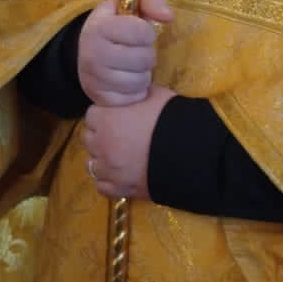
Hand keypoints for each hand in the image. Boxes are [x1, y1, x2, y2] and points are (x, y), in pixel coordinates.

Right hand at [76, 0, 173, 106]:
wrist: (85, 53)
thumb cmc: (113, 27)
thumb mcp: (127, 6)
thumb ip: (150, 1)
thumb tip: (168, 16)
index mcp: (99, 27)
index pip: (141, 32)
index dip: (146, 32)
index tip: (138, 32)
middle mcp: (92, 53)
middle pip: (144, 59)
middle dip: (146, 54)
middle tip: (135, 51)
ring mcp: (95, 79)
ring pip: (141, 80)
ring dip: (143, 73)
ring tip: (131, 66)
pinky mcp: (101, 99)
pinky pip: (135, 98)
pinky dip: (137, 91)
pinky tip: (127, 81)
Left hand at [81, 84, 175, 199]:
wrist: (194, 152)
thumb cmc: (173, 118)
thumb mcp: (154, 95)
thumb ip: (135, 94)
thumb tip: (133, 92)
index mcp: (106, 119)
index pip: (92, 115)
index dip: (105, 115)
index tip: (117, 117)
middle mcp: (102, 145)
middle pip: (88, 138)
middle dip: (100, 136)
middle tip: (119, 136)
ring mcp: (110, 170)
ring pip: (92, 164)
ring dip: (102, 159)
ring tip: (119, 157)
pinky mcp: (121, 189)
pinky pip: (102, 186)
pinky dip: (108, 181)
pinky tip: (120, 175)